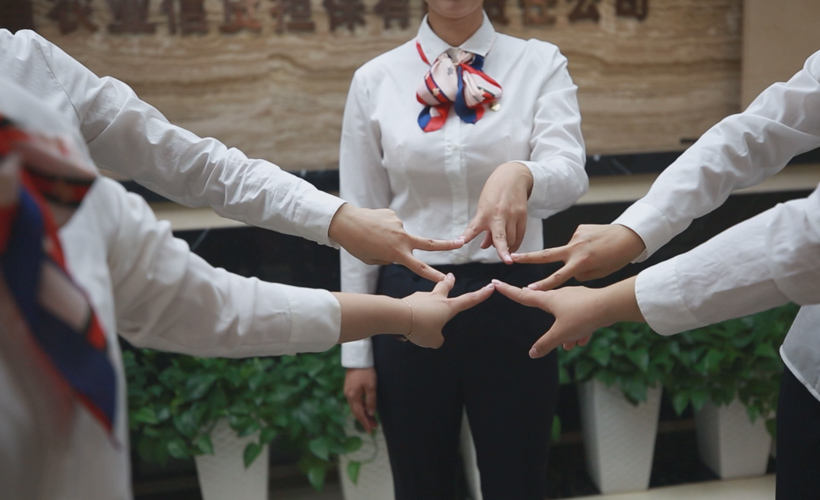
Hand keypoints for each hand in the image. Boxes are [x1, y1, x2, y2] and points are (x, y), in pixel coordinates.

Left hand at [329, 204, 463, 281]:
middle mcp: (402, 238)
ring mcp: (399, 224)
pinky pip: (391, 225)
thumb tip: (399, 249)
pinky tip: (371, 227)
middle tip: (460, 243)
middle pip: (429, 244)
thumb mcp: (374, 260)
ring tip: (370, 236)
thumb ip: (390, 257)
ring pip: (398, 236)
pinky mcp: (393, 214)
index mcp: (397, 253)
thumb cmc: (356, 245)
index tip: (445, 279)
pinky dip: (383, 228)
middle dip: (446, 245)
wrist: (345, 222)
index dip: (433, 275)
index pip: (419, 267)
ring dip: (387, 237)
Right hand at [344, 368, 377, 432]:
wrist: (357, 358)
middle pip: (357, 412)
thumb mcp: (371, 386)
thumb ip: (371, 401)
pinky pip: (355, 402)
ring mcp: (348, 392)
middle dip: (365, 420)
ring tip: (373, 420)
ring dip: (364, 414)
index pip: (359, 414)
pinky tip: (367, 409)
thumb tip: (371, 413)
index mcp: (353, 396)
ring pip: (356, 407)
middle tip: (374, 428)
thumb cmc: (366, 371)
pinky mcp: (350, 388)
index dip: (365, 423)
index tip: (370, 431)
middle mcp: (348, 396)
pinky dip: (361, 407)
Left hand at [402, 273, 494, 347]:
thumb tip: (435, 338)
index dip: (481, 295)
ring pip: (427, 297)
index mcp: (448, 307)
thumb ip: (437, 339)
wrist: (398, 316)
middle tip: (451, 276)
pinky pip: (414, 305)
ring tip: (422, 315)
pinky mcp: (408, 299)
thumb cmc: (420, 327)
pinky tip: (409, 320)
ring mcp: (422, 297)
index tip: (490, 287)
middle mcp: (436, 298)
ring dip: (427, 301)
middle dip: (449, 282)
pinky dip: (414, 310)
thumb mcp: (433, 340)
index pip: (469, 300)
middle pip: (445, 287)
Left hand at [460, 162, 532, 263]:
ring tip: (504, 251)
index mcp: (484, 213)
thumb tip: (486, 246)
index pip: (473, 228)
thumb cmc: (494, 192)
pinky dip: (516, 243)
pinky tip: (512, 247)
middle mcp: (498, 215)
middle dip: (503, 250)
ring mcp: (512, 216)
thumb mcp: (484, 207)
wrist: (512, 177)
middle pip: (501, 237)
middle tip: (507, 260)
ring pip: (512, 239)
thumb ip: (485, 228)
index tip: (459, 243)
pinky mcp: (523, 215)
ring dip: (507, 248)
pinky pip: (520, 235)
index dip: (466, 236)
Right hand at [492, 277, 642, 357]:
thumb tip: (533, 353)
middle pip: (544, 307)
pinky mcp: (587, 302)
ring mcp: (574, 297)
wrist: (610, 305)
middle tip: (532, 309)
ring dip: (566, 331)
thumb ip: (546, 344)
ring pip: (564, 317)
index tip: (496, 283)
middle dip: (544, 320)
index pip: (522, 295)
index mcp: (548, 300)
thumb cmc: (583, 316)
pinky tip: (584, 339)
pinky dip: (579, 329)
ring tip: (573, 344)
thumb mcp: (561, 334)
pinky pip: (578, 317)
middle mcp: (559, 296)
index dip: (508, 291)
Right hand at [512, 224, 645, 290]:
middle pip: (545, 255)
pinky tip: (596, 244)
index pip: (557, 277)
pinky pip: (576, 242)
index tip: (528, 289)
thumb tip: (568, 271)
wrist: (630, 235)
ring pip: (568, 250)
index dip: (542, 285)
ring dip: (576, 254)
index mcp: (581, 263)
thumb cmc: (617, 258)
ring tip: (597, 253)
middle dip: (528, 257)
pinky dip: (583, 245)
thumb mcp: (599, 274)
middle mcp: (575, 248)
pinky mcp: (579, 228)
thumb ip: (580, 274)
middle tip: (513, 257)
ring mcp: (576, 236)